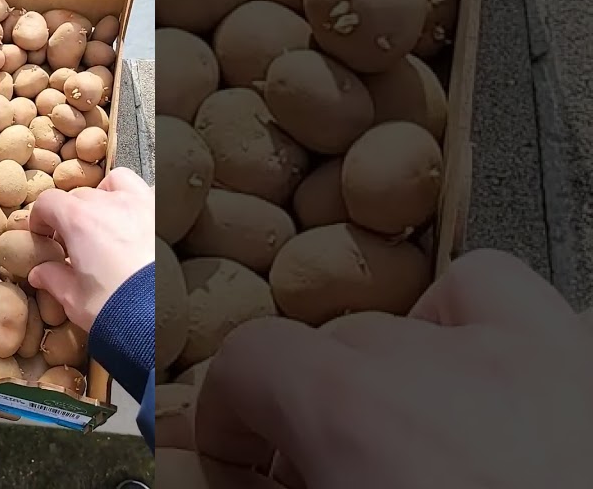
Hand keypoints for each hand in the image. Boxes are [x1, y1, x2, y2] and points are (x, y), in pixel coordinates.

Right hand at [26, 167, 153, 331]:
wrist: (163, 317)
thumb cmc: (119, 309)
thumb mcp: (75, 300)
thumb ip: (54, 279)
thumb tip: (40, 273)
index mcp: (80, 221)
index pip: (49, 202)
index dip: (40, 218)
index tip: (43, 234)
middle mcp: (111, 204)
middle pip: (80, 196)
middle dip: (71, 215)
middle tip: (74, 242)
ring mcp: (143, 205)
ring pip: (116, 183)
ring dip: (106, 196)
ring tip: (107, 221)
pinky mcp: (167, 216)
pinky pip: (148, 195)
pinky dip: (138, 203)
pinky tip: (138, 226)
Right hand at [191, 249, 592, 488]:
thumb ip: (257, 488)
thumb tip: (215, 473)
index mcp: (360, 413)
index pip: (251, 361)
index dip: (228, 415)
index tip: (236, 466)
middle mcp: (442, 363)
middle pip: (334, 349)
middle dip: (314, 411)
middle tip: (323, 476)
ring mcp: (536, 354)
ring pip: (424, 315)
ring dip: (395, 372)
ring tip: (408, 448)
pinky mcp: (581, 357)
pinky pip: (506, 301)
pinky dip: (481, 333)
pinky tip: (488, 399)